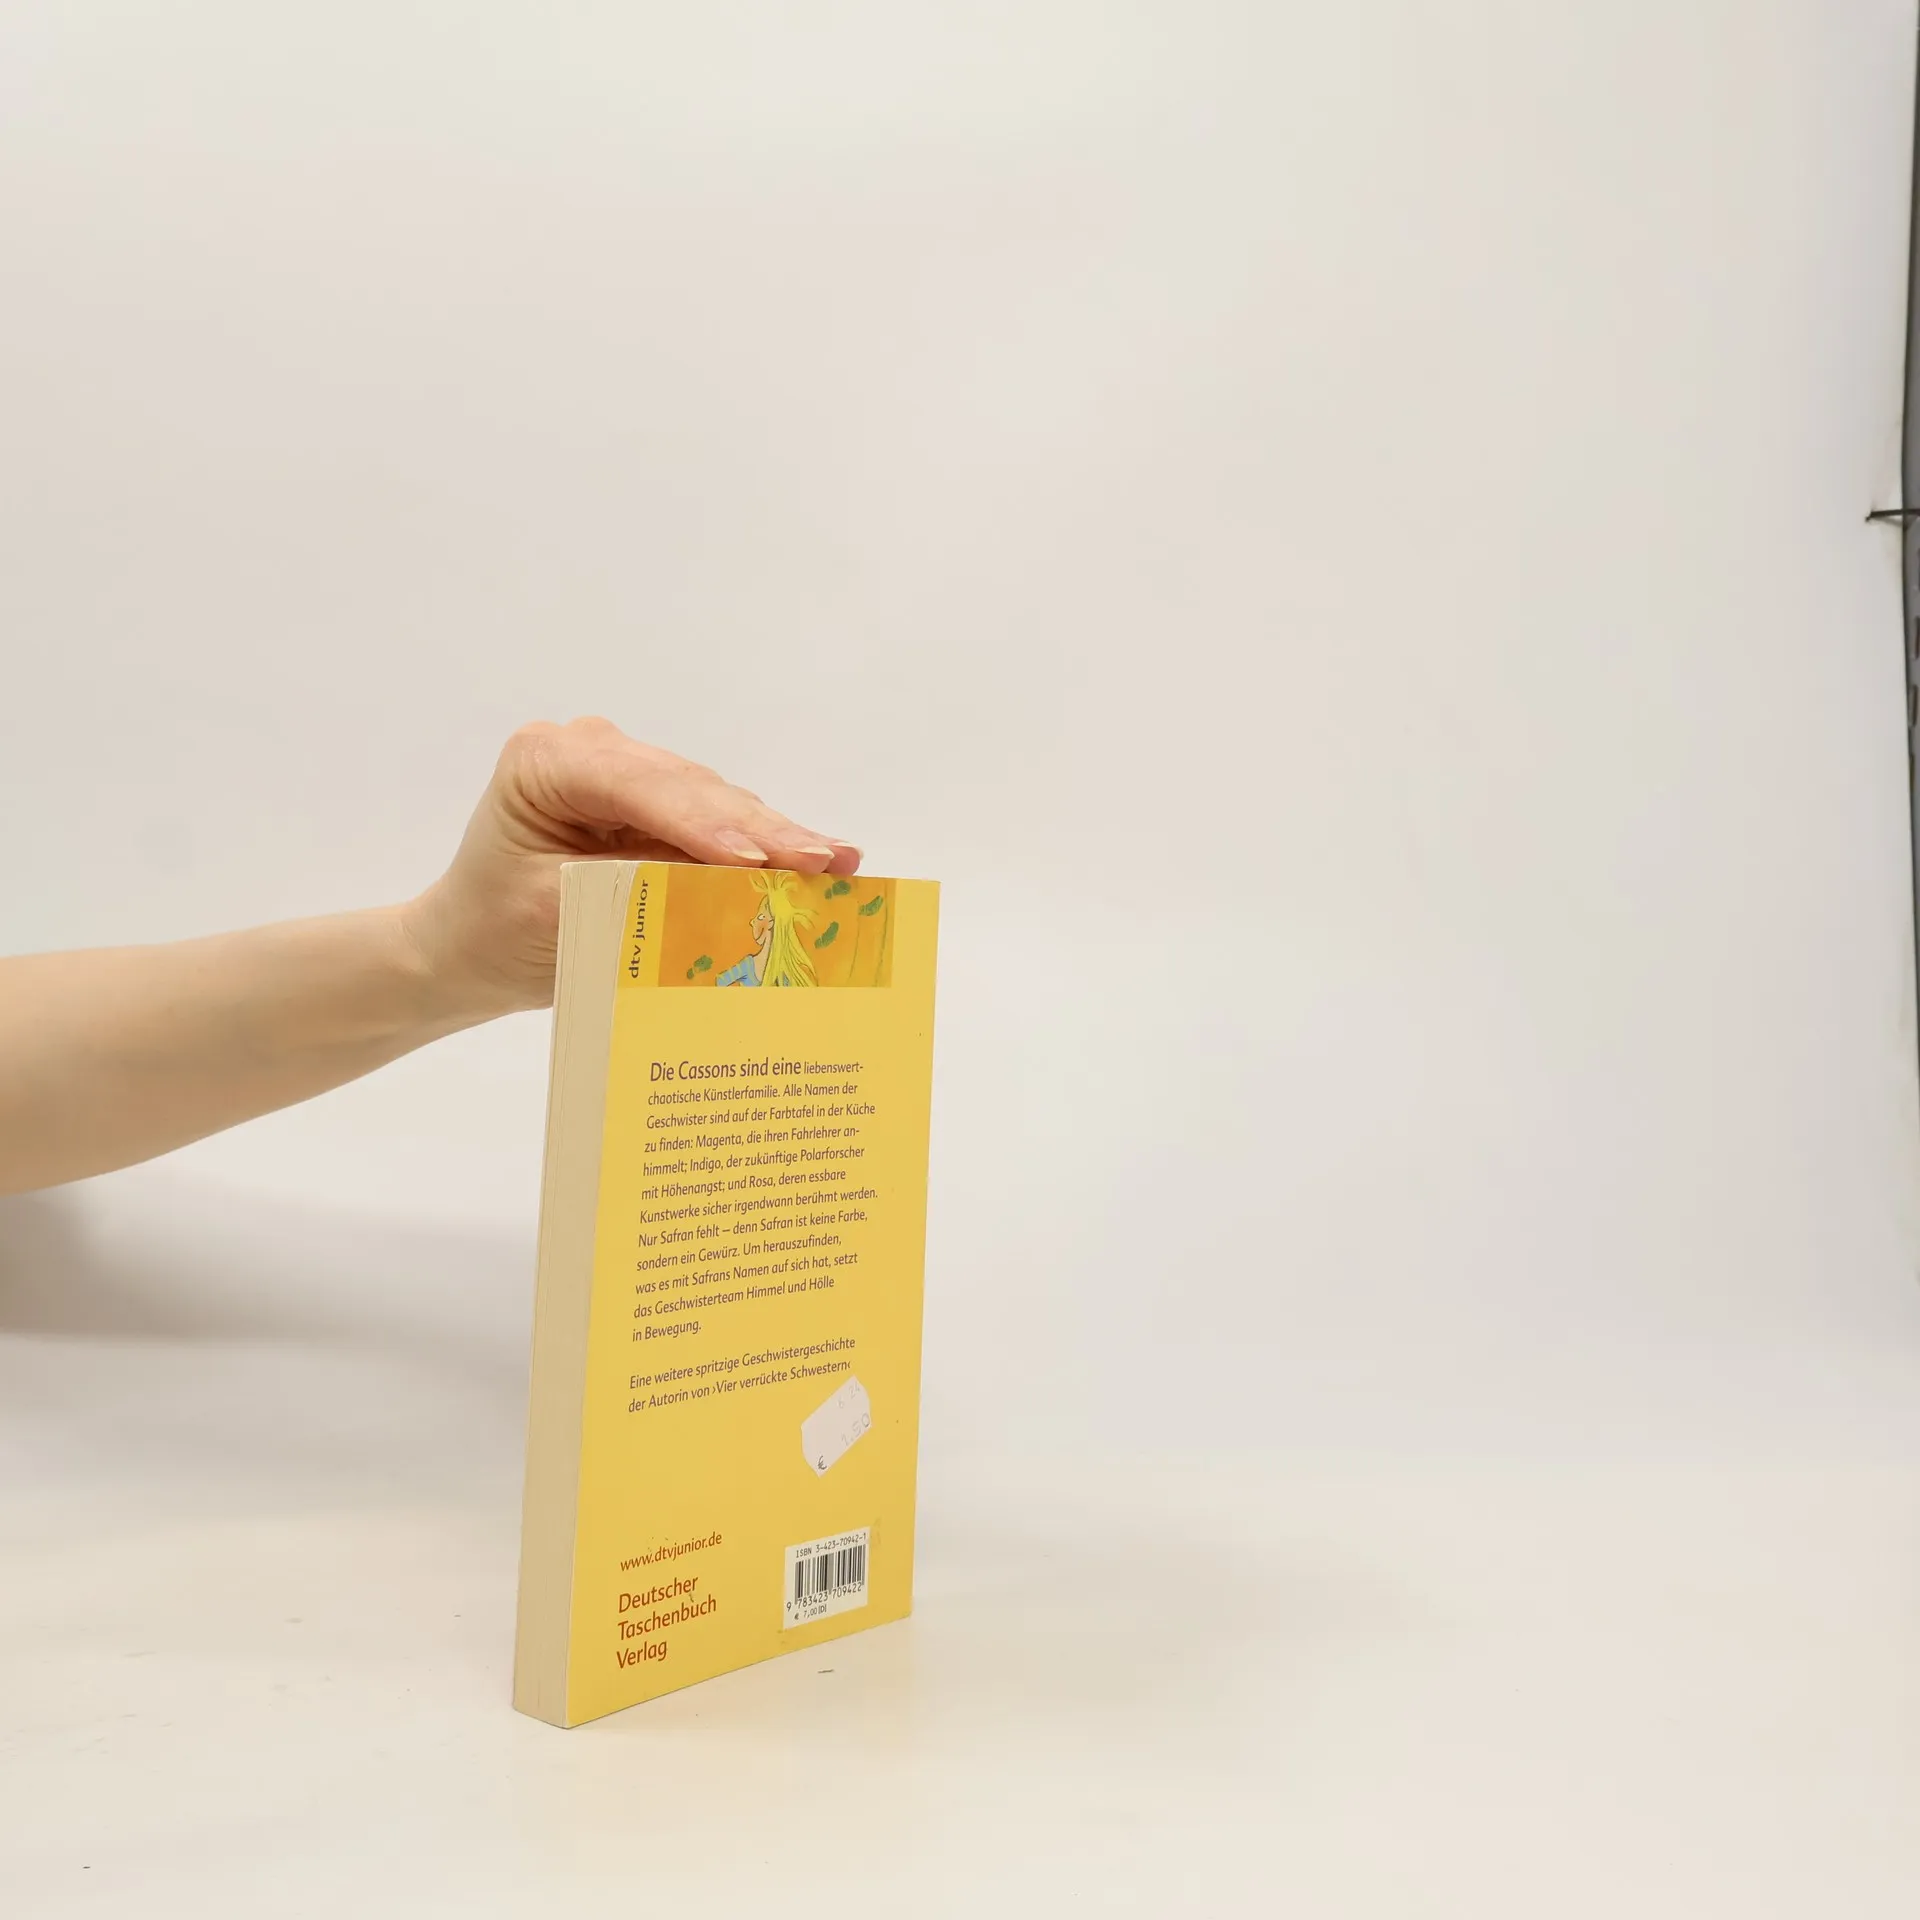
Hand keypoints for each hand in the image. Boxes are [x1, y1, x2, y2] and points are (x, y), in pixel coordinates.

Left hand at [402, 719, 860, 1017]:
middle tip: (827, 861)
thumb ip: (639, 891)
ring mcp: (629, 772)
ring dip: (775, 838)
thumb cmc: (497, 932)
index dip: (703, 823)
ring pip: (715, 801)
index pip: (637, 787)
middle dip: (760, 830)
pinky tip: (818, 862)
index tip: (756, 860)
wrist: (470, 949)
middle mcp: (591, 750)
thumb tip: (730, 891)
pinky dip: (763, 848)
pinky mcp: (658, 803)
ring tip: (837, 866)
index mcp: (546, 761)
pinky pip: (718, 821)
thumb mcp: (559, 915)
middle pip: (689, 789)